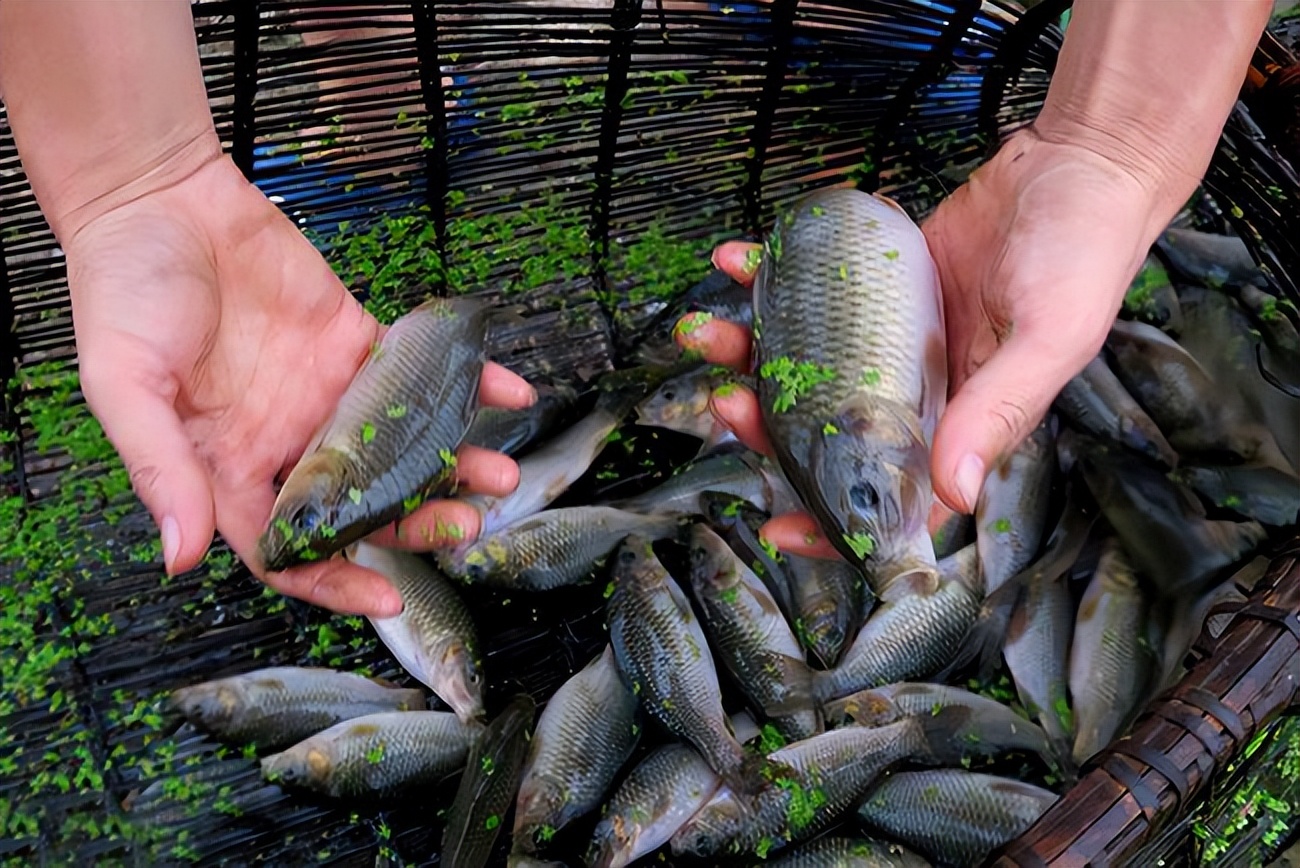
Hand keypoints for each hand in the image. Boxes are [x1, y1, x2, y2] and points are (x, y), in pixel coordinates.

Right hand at [66, 154, 533, 616]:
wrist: (159, 198)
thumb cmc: (123, 292)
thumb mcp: (124, 386)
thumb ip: (160, 470)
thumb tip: (179, 559)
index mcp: (228, 466)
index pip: (288, 548)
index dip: (332, 579)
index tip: (386, 599)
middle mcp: (286, 440)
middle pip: (361, 503)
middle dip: (415, 522)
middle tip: (467, 524)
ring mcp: (326, 392)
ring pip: (399, 445)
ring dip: (451, 463)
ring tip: (499, 473)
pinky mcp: (355, 340)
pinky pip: (418, 371)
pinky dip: (465, 382)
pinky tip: (509, 390)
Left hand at [675, 126, 1165, 549]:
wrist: (1082, 163)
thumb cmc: (1084, 254)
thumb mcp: (1050, 336)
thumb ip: (999, 411)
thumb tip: (951, 495)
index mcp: (962, 420)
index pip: (893, 494)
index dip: (836, 521)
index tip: (776, 527)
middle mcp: (919, 386)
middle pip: (827, 427)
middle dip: (767, 423)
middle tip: (725, 400)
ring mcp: (891, 334)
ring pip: (807, 361)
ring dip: (750, 352)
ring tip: (709, 330)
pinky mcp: (877, 280)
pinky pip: (813, 288)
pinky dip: (769, 275)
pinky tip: (739, 259)